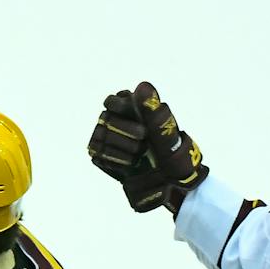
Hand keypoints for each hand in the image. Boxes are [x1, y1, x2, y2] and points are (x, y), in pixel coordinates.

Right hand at [87, 82, 206, 212]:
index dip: (118, 106)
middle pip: (106, 119)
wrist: (170, 183)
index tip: (132, 118)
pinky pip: (97, 153)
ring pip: (100, 136)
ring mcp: (107, 139)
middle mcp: (117, 122)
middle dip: (124, 131)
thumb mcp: (165, 133)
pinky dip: (114, 160)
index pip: (113, 101)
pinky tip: (129, 165)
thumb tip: (143, 85)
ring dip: (121, 147)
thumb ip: (152, 110)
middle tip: (142, 141)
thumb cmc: (172, 155)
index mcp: (133, 110)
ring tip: (138, 156)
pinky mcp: (101, 156)